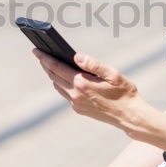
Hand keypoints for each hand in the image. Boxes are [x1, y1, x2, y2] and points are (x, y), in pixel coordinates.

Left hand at [32, 48, 149, 132]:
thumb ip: (93, 64)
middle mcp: (75, 95)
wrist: (129, 116)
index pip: (57, 67)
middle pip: (54, 77)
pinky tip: (64, 78)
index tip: (36, 50)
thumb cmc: (124, 92)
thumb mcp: (112, 74)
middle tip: (40, 54)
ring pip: (58, 86)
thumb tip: (76, 56)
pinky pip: (65, 94)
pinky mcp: (79, 109)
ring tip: (50, 64)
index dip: (45, 58)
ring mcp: (76, 104)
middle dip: (45, 65)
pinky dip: (61, 84)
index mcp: (82, 83)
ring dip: (52, 75)